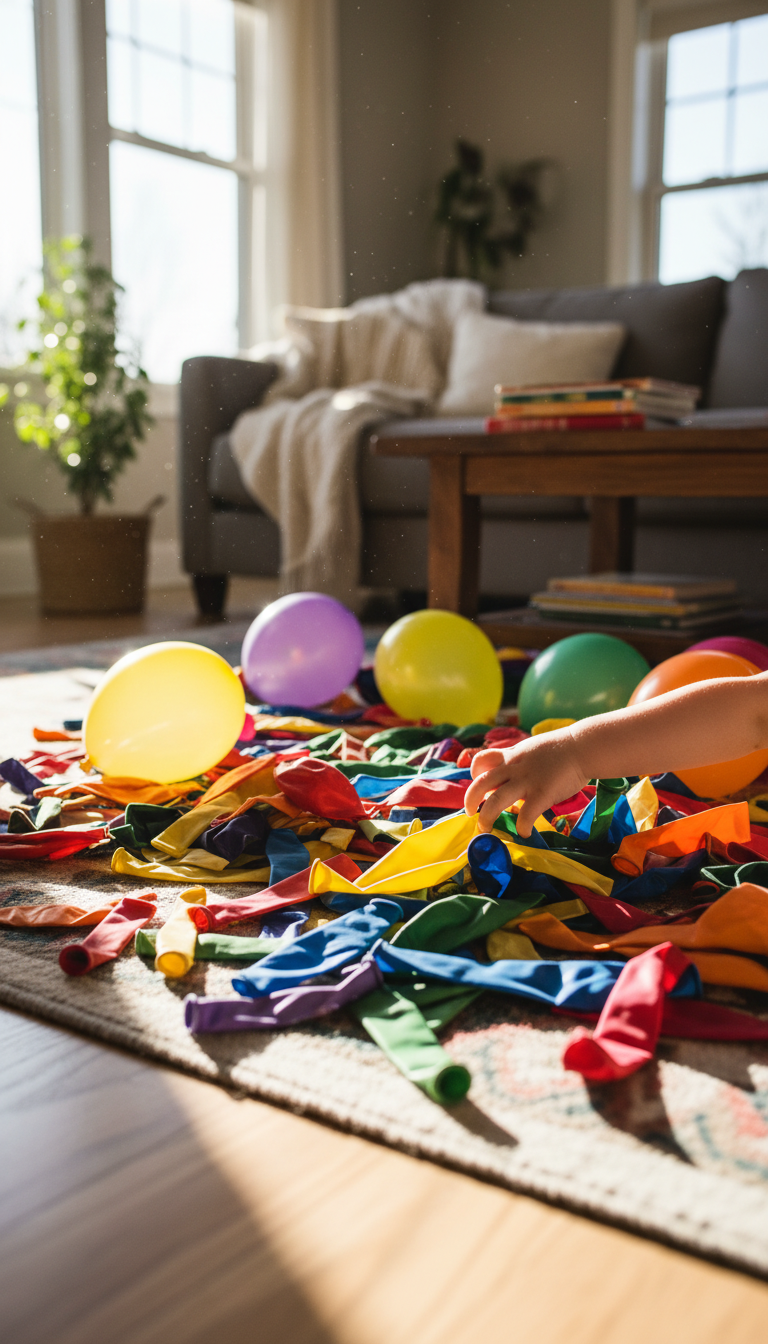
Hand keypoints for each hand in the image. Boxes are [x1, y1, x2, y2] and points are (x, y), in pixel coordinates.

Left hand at [464, 733, 586, 836]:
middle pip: (481, 782)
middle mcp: (514, 768)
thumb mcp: (532, 748)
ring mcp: (526, 781)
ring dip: (486, 817)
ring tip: (485, 828)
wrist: (583, 746)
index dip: (475, 774)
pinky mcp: (542, 794)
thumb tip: (511, 775)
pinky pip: (525, 815)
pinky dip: (522, 827)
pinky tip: (525, 832)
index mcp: (511, 756)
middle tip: (470, 812)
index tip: (481, 785)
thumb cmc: (562, 748)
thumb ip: (519, 761)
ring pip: (496, 800)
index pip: (481, 760)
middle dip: (470, 800)